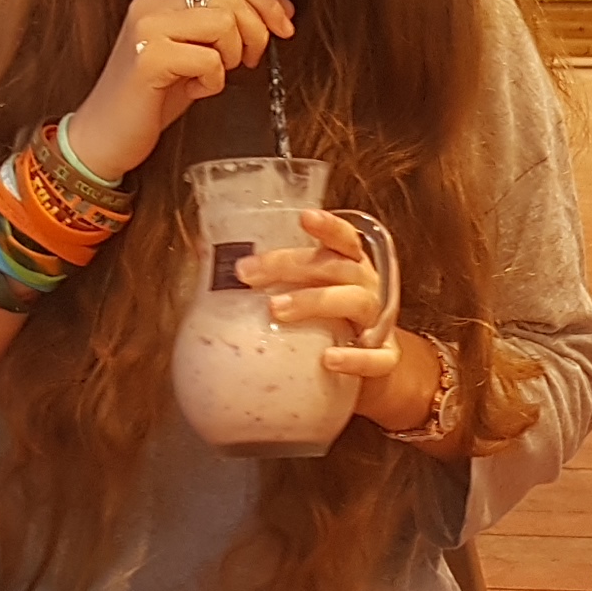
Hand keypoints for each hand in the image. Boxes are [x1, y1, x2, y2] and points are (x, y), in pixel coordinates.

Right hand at [69, 0, 295, 179]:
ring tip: (214, 75)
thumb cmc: (153, 97)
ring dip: (232, 55)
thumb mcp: (196, 52)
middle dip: (256, 30)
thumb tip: (281, 8)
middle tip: (250, 61)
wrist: (105, 135)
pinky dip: (214, 81)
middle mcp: (150, 1)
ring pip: (224, 22)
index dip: (265, 2)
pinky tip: (196, 90)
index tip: (284, 26)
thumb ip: (229, 25)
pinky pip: (209, 59)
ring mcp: (146, 26)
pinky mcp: (148, 56)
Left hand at [236, 209, 427, 427]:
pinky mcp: (385, 359)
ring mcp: (379, 323)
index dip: (328, 227)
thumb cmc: (331, 324)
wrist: (371, 372)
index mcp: (351, 267)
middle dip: (292, 265)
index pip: (344, 239)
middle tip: (248, 273)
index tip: (304, 217)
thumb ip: (274, 279)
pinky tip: (328, 359)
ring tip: (276, 309)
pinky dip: (353, 358)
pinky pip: (375, 358)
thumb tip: (206, 259)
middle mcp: (368, 287)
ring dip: (315, 302)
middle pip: (337, 267)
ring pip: (355, 302)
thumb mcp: (310, 294)